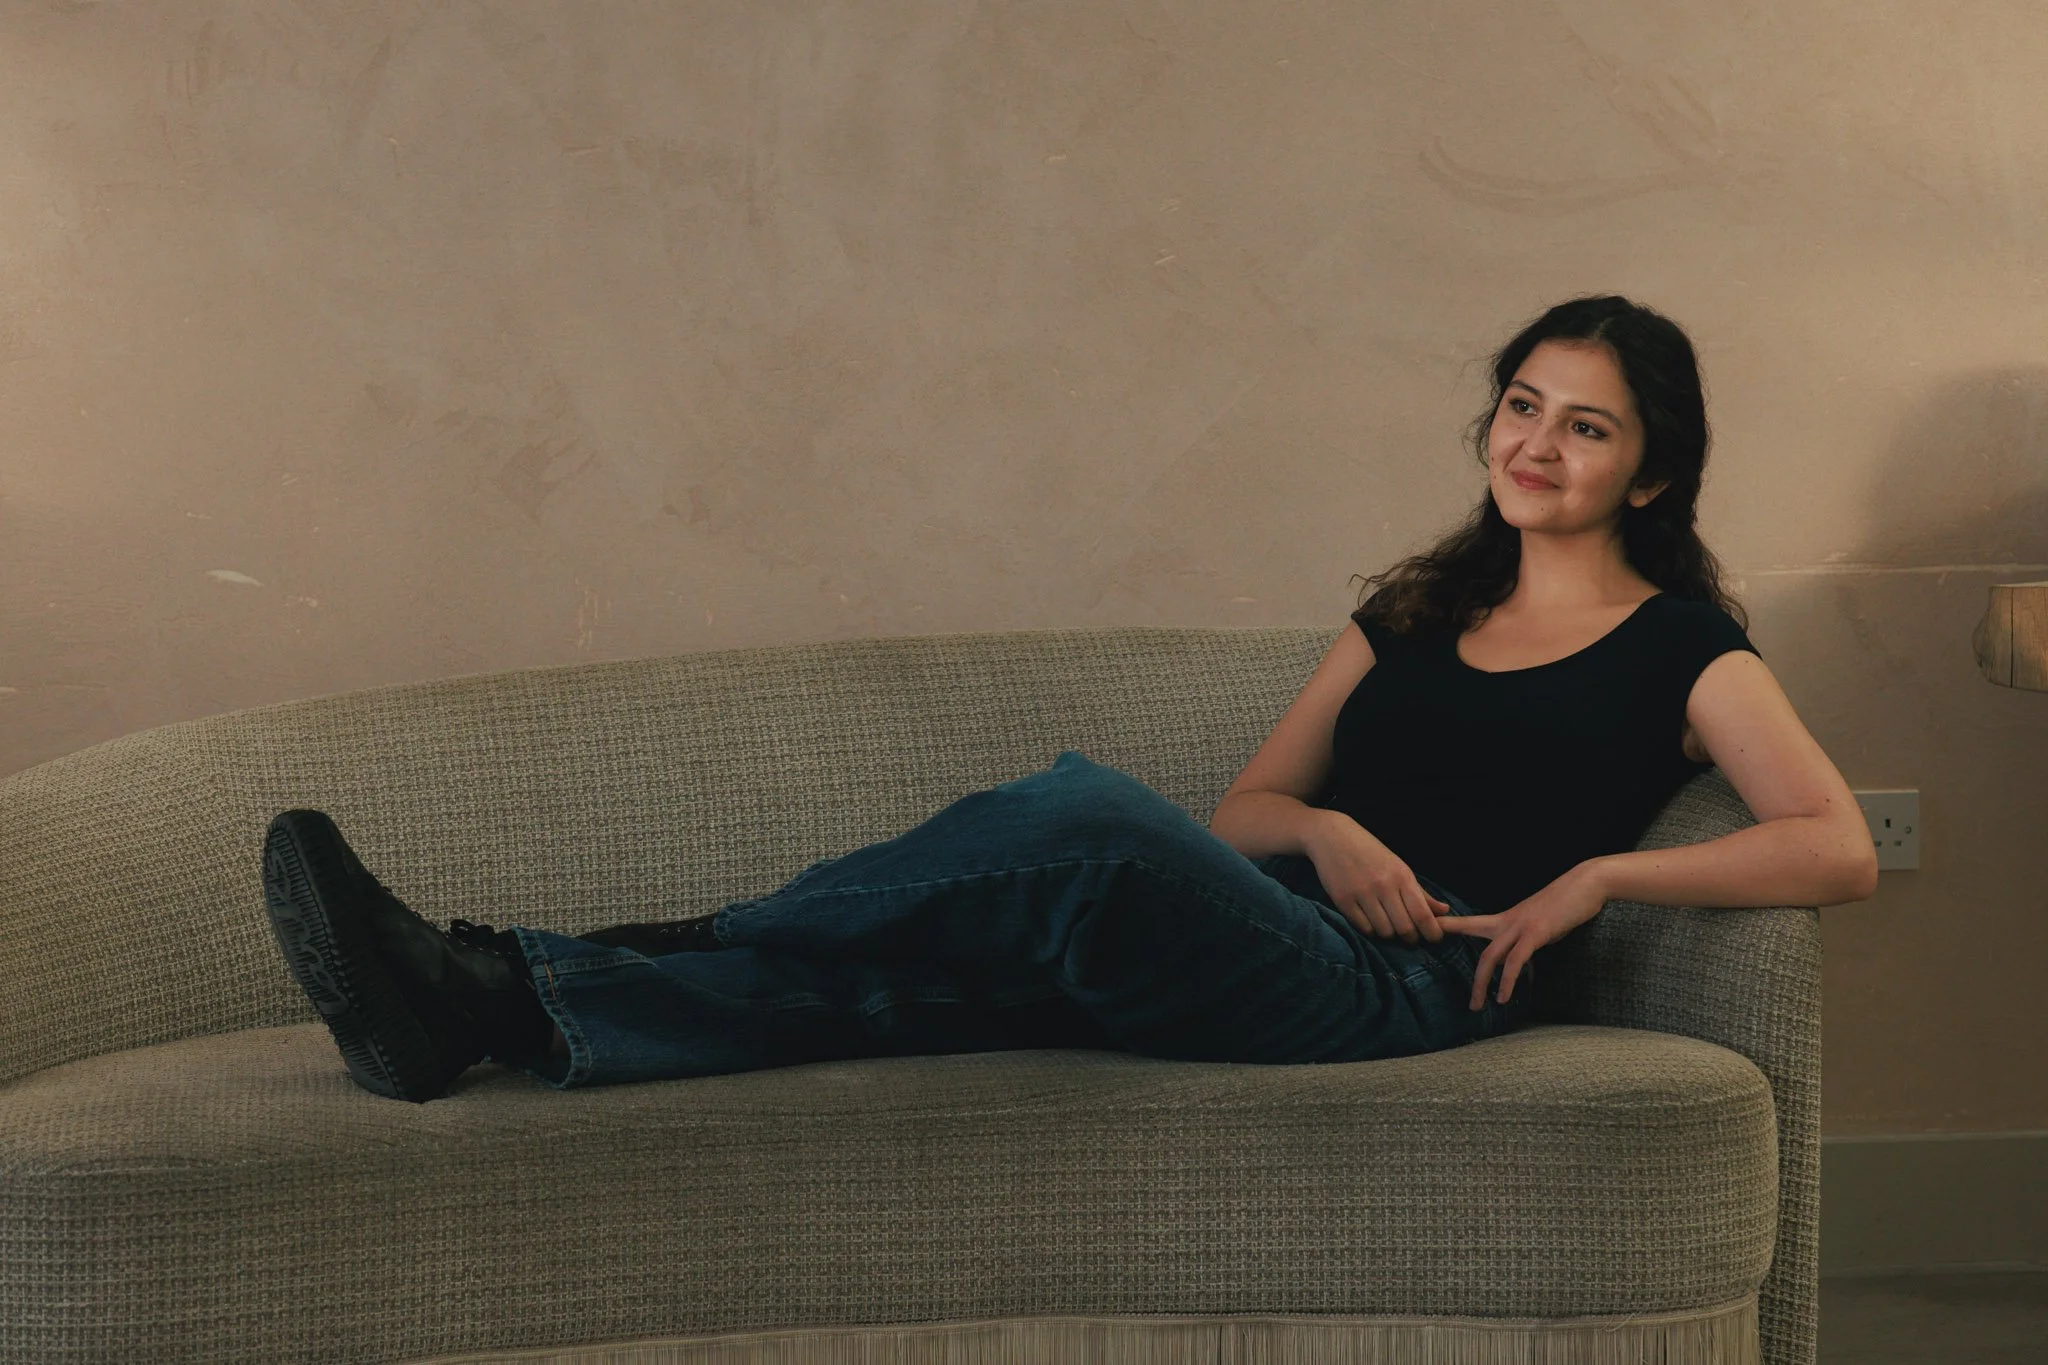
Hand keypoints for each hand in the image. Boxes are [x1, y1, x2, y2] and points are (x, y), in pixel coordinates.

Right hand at [1303, 812, 1449, 944]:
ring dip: (1390, 934)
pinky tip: (1371, 921)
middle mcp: (1383, 886)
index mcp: (1402, 876)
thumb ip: (1421, 892)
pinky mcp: (1343, 901)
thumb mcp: (1398, 866)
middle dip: (1411, 938)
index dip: (1432, 933)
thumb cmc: (1369, 851)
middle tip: (1410, 936)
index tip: (1433, 938)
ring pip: (1384, 932)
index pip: (1422, 915)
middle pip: (1404, 928)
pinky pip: (1364, 929)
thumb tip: (1444, 911)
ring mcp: (1362, 894)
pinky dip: (1371, 930)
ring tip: (1388, 925)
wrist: (1332, 836)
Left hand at [1433, 861, 1608, 1009]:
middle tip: (1469, 1005)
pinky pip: (1516, 960)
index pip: (1467, 923)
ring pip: (1491, 957)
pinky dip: (1508, 980)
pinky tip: (1504, 996)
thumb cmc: (1565, 905)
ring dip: (1482, 984)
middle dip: (1472, 980)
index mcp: (1505, 919)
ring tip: (1478, 1006)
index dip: (1445, 929)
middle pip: (1479, 952)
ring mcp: (1520, 926)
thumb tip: (1521, 956)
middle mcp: (1507, 922)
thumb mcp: (1539, 924)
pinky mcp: (1536, 932)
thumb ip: (1526, 940)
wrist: (1585, 884)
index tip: (1424, 936)